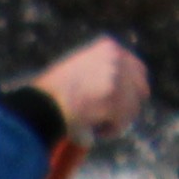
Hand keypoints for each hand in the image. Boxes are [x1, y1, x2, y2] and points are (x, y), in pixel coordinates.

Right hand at [23, 36, 146, 139]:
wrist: (38, 104)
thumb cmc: (49, 94)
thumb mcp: (78, 69)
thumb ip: (99, 71)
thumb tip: (118, 89)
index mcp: (107, 47)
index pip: (136, 68)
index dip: (131, 89)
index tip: (122, 103)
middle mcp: (116, 58)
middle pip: (141, 88)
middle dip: (129, 106)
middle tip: (110, 119)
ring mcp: (117, 79)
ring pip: (132, 108)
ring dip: (117, 121)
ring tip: (94, 127)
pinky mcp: (115, 101)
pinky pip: (122, 123)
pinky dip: (109, 131)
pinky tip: (93, 132)